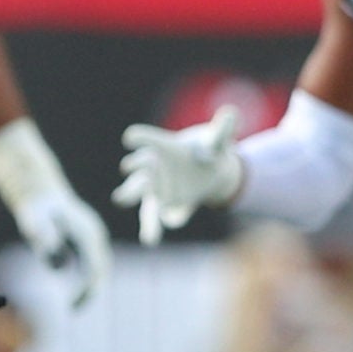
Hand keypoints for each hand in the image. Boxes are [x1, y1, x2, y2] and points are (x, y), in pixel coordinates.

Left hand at [11, 185, 112, 306]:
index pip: (94, 267)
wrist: (41, 195)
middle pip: (101, 270)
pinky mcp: (88, 243)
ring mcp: (94, 239)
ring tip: (73, 307)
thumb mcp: (34, 221)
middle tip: (74, 310)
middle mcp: (96, 236)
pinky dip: (86, 282)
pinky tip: (73, 296)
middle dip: (90, 292)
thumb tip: (54, 257)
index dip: (86, 289)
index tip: (72, 305)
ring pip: (99, 269)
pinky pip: (92, 266)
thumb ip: (42, 236)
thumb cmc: (36, 209)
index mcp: (87, 233)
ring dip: (89, 289)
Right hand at [114, 106, 241, 245]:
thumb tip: (231, 112)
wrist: (208, 172)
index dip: (143, 138)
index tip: (130, 137)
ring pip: (140, 194)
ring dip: (131, 196)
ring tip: (121, 199)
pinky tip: (151, 239)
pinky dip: (152, 226)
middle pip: (141, 168)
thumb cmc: (206, 151)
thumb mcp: (217, 141)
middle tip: (127, 167)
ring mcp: (156, 188)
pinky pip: (154, 216)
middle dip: (135, 168)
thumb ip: (222, 130)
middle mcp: (154, 167)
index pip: (151, 141)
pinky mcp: (162, 205)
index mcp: (164, 148)